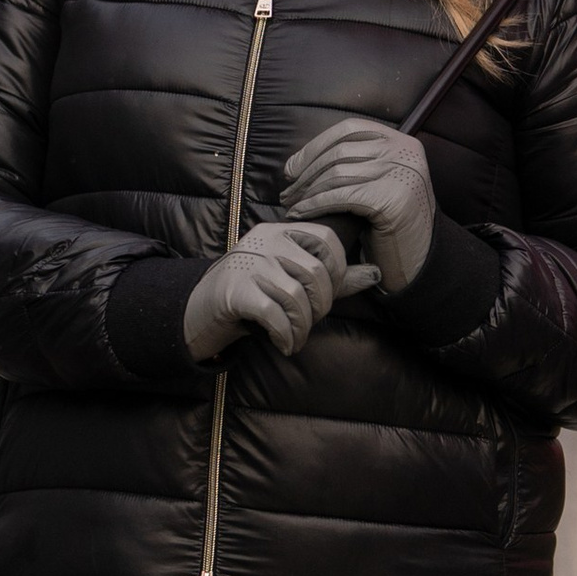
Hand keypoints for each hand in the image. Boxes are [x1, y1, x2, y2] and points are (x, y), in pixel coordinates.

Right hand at [182, 220, 376, 360]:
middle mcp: (265, 241)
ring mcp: (248, 264)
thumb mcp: (291, 278)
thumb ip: (333, 277)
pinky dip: (285, 335)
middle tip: (309, 322)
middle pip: (314, 273)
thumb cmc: (254, 292)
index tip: (328, 294)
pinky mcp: (234, 291)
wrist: (201, 309)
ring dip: (302, 327)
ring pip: (296, 297)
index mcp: (281, 231)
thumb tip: (376, 273)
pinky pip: (274, 314)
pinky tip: (284, 344)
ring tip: (296, 338)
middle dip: (320, 307)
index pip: (326, 239)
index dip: (338, 270)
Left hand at [281, 119, 437, 294]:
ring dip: (307, 190)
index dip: (315, 146)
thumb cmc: (391, 226)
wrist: (420, 263)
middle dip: (306, 172)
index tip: (292, 168)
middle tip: (287, 192)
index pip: (349, 130)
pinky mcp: (392, 199)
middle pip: (340, 151)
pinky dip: (315, 204)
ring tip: (291, 205)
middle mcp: (405, 152)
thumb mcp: (380, 183)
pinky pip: (341, 195)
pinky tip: (301, 213)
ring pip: (337, 172)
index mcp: (402, 142)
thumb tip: (303, 158)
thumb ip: (357, 164)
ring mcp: (401, 174)